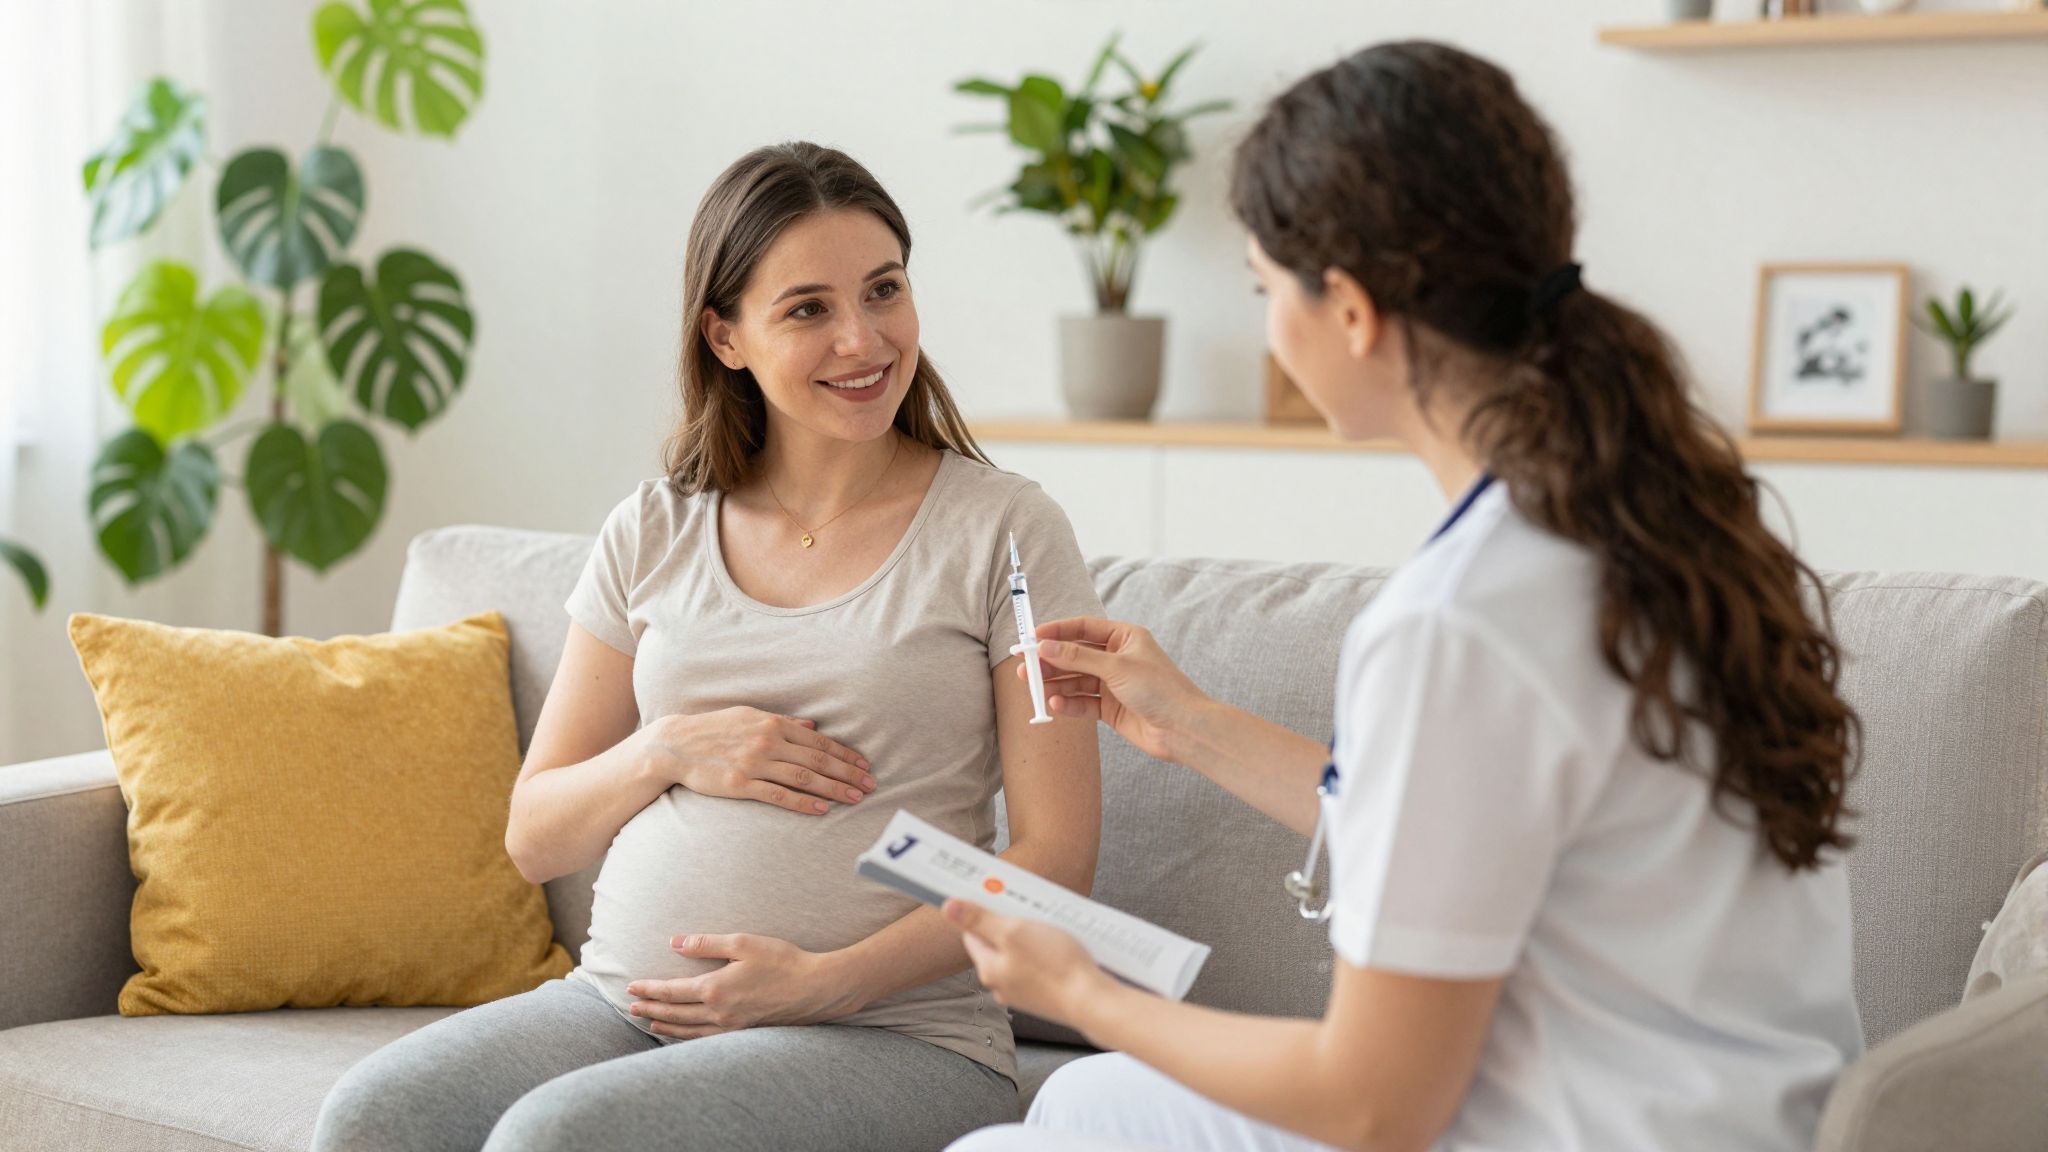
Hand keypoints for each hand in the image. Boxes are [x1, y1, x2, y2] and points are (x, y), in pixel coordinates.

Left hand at [624, 933, 862, 1038]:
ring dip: (666, 1025)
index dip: (649, 989)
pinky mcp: (744, 1032)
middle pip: (675, 1013)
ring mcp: (731, 1026)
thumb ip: (706, 944)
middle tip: (631, 1008)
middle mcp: (719, 1012)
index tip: (631, 988)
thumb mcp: (743, 943)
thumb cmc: (783, 961)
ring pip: (688, 1030)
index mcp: (716, 988)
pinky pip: (706, 1038)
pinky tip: (685, 1034)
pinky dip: (688, 1036)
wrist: (816, 989)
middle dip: (651, 1009)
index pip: (672, 991)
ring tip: (650, 1022)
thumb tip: (675, 942)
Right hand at [641, 708, 873, 815]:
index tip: (864, 765)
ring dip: (833, 789)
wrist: (675, 744)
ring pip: (803, 778)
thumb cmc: (714, 729)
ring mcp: (754, 764)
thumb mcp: (749, 715)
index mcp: (773, 723)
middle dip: (848, 774)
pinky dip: (803, 803)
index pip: (818, 741)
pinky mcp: (740, 784)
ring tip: (855, 798)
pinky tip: (822, 809)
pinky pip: (778, 795)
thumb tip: (812, 726)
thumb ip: (782, 722)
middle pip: (818, 760)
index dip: (845, 754)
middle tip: (871, 785)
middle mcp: (767, 741)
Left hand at [942, 899, 1115, 1029]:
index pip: (972, 933)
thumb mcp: (1013, 932)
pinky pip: (1037, 967)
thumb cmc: (1056, 967)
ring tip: (1050, 927)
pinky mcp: (1044, 995)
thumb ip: (979, 920)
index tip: (996, 896)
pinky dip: (1045, 954)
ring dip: (1030, 938)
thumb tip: (947, 907)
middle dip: (1011, 924)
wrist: (1093, 1002)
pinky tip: (1061, 947)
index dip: (983, 912)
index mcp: (988, 969)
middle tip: (1029, 909)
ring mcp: (1023, 992)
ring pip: (1019, 955)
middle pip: (996, 944)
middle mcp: (1001, 984)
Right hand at [1022, 617, 1208, 764]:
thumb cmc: (1160, 689)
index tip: (1032, 637)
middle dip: (1050, 661)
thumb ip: (1079, 657)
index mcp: (1125, 638)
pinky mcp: (1111, 709)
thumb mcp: (1117, 667)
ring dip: (1054, 683)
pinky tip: (1055, 704)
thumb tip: (1046, 646)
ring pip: (1076, 680)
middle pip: (1076, 655)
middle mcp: (1118, 659)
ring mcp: (1114, 684)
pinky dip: (1068, 703)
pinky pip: (1083, 702)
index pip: (1084, 628)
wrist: (1184, 729)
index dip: (1057, 631)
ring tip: (1033, 687)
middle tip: (1024, 666)